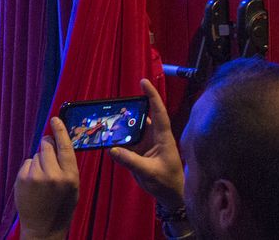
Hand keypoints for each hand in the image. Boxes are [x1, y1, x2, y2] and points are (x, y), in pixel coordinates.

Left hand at [15, 117, 78, 239]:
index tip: (55, 119)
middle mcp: (53, 174)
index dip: (60, 131)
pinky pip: (27, 163)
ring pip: (36, 154)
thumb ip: (66, 166)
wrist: (44, 227)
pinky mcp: (23, 178)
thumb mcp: (72, 187)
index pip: (65, 147)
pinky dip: (30, 169)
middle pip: (47, 145)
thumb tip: (57, 143)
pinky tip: (33, 184)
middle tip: (49, 159)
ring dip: (39, 161)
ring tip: (42, 180)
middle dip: (47, 147)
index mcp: (71, 176)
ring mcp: (36, 176)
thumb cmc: (61, 206)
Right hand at [108, 79, 185, 208]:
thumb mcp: (149, 172)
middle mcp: (155, 137)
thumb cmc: (167, 183)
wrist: (172, 197)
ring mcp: (147, 144)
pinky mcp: (139, 152)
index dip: (152, 96)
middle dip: (129, 108)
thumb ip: (131, 161)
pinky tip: (106, 135)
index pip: (158, 112)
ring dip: (121, 123)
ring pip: (132, 128)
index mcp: (163, 138)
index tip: (143, 82)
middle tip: (114, 103)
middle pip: (142, 117)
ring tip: (106, 117)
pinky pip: (126, 140)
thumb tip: (112, 149)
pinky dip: (117, 137)